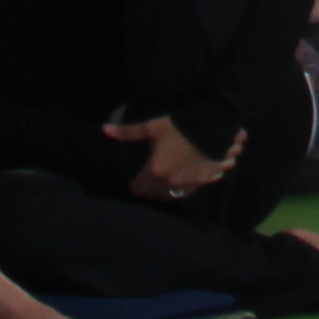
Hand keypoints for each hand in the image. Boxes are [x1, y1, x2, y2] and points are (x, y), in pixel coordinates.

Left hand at [108, 112, 230, 197]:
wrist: (214, 124)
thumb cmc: (180, 124)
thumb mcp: (152, 126)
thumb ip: (128, 132)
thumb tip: (104, 129)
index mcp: (156, 170)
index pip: (139, 188)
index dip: (135, 184)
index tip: (135, 180)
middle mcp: (172, 182)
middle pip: (156, 194)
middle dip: (151, 188)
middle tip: (150, 177)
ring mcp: (190, 183)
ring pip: (174, 195)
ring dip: (169, 189)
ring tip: (168, 178)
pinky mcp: (206, 180)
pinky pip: (192, 189)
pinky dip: (188, 185)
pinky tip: (187, 174)